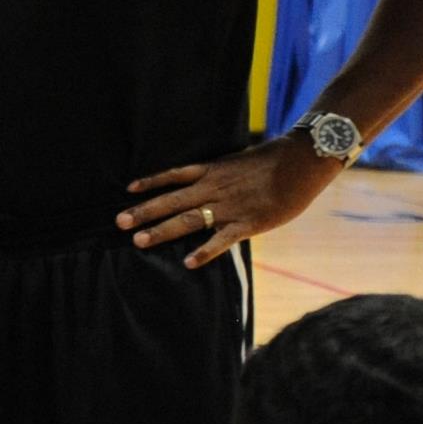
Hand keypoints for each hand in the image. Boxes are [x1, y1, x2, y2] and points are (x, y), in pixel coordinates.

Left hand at [120, 138, 339, 268]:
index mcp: (213, 170)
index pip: (174, 175)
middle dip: (144, 211)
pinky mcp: (247, 223)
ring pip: (188, 219)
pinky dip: (204, 252)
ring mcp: (229, 206)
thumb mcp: (241, 160)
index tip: (128, 189)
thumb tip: (210, 176)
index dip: (151, 182)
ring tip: (139, 241)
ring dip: (162, 230)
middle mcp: (214, 187)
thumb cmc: (276, 160)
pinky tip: (187, 263)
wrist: (303, 161)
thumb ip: (222, 172)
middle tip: (119, 222)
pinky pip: (221, 240)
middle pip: (172, 200)